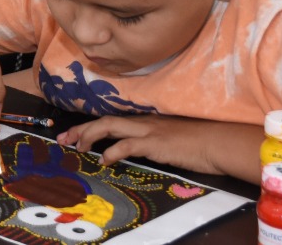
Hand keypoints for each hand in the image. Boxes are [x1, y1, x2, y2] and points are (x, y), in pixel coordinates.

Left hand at [57, 114, 224, 173]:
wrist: (218, 141)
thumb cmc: (199, 142)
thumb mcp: (170, 139)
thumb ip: (153, 141)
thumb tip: (137, 150)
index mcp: (146, 121)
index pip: (112, 120)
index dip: (89, 126)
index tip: (72, 134)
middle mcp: (143, 121)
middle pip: (104, 120)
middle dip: (80, 129)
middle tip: (62, 139)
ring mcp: (148, 130)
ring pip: (109, 126)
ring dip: (89, 135)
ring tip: (78, 147)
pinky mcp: (155, 142)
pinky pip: (127, 145)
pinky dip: (112, 151)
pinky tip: (104, 160)